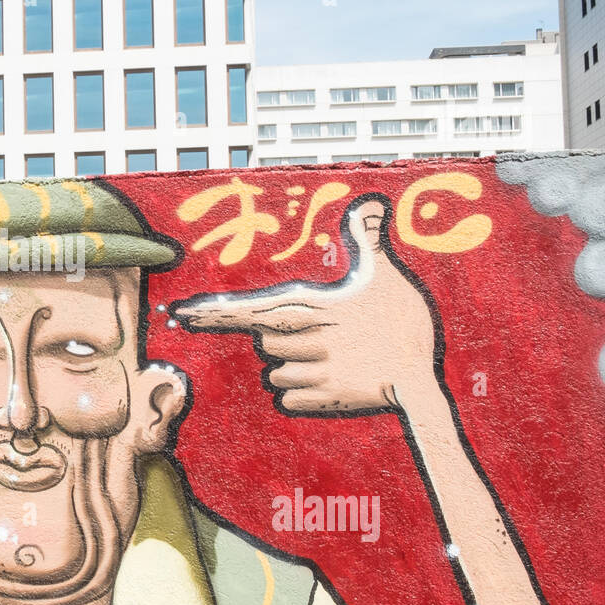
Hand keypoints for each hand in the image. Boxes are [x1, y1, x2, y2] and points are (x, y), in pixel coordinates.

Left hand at [173, 195, 439, 414]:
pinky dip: (301, 394)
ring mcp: (313, 371)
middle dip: (283, 340)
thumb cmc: (403, 323)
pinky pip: (287, 398)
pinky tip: (330, 382)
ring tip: (332, 359)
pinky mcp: (321, 401)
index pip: (248, 310)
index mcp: (314, 306)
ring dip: (294, 368)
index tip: (181, 314)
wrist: (423, 380)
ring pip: (275, 372)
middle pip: (265, 341)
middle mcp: (307, 338)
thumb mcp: (386, 275)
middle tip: (321, 336)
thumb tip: (369, 202)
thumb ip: (368, 240)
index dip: (212, 312)